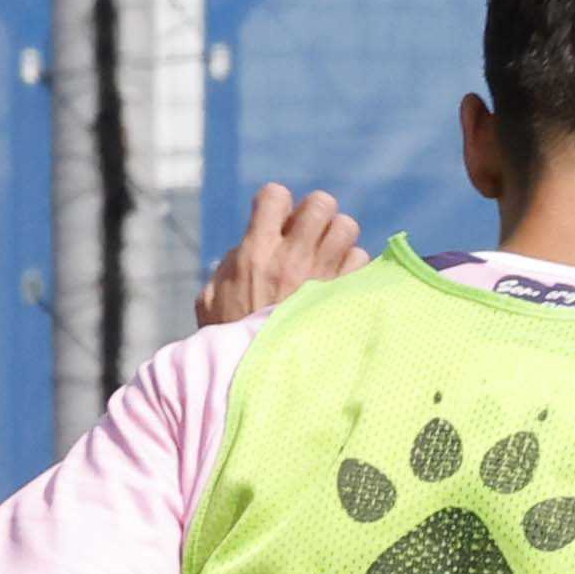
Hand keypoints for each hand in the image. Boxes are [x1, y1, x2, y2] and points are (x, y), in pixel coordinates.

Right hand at [196, 184, 367, 327]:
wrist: (260, 378)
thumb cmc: (231, 340)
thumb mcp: (212, 299)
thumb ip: (229, 267)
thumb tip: (244, 252)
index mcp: (255, 251)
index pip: (275, 195)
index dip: (278, 204)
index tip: (276, 225)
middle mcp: (292, 257)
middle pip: (321, 203)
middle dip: (316, 214)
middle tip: (308, 237)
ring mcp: (322, 276)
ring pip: (347, 227)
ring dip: (338, 238)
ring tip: (327, 258)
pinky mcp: (344, 296)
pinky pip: (362, 260)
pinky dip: (355, 267)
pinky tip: (340, 282)